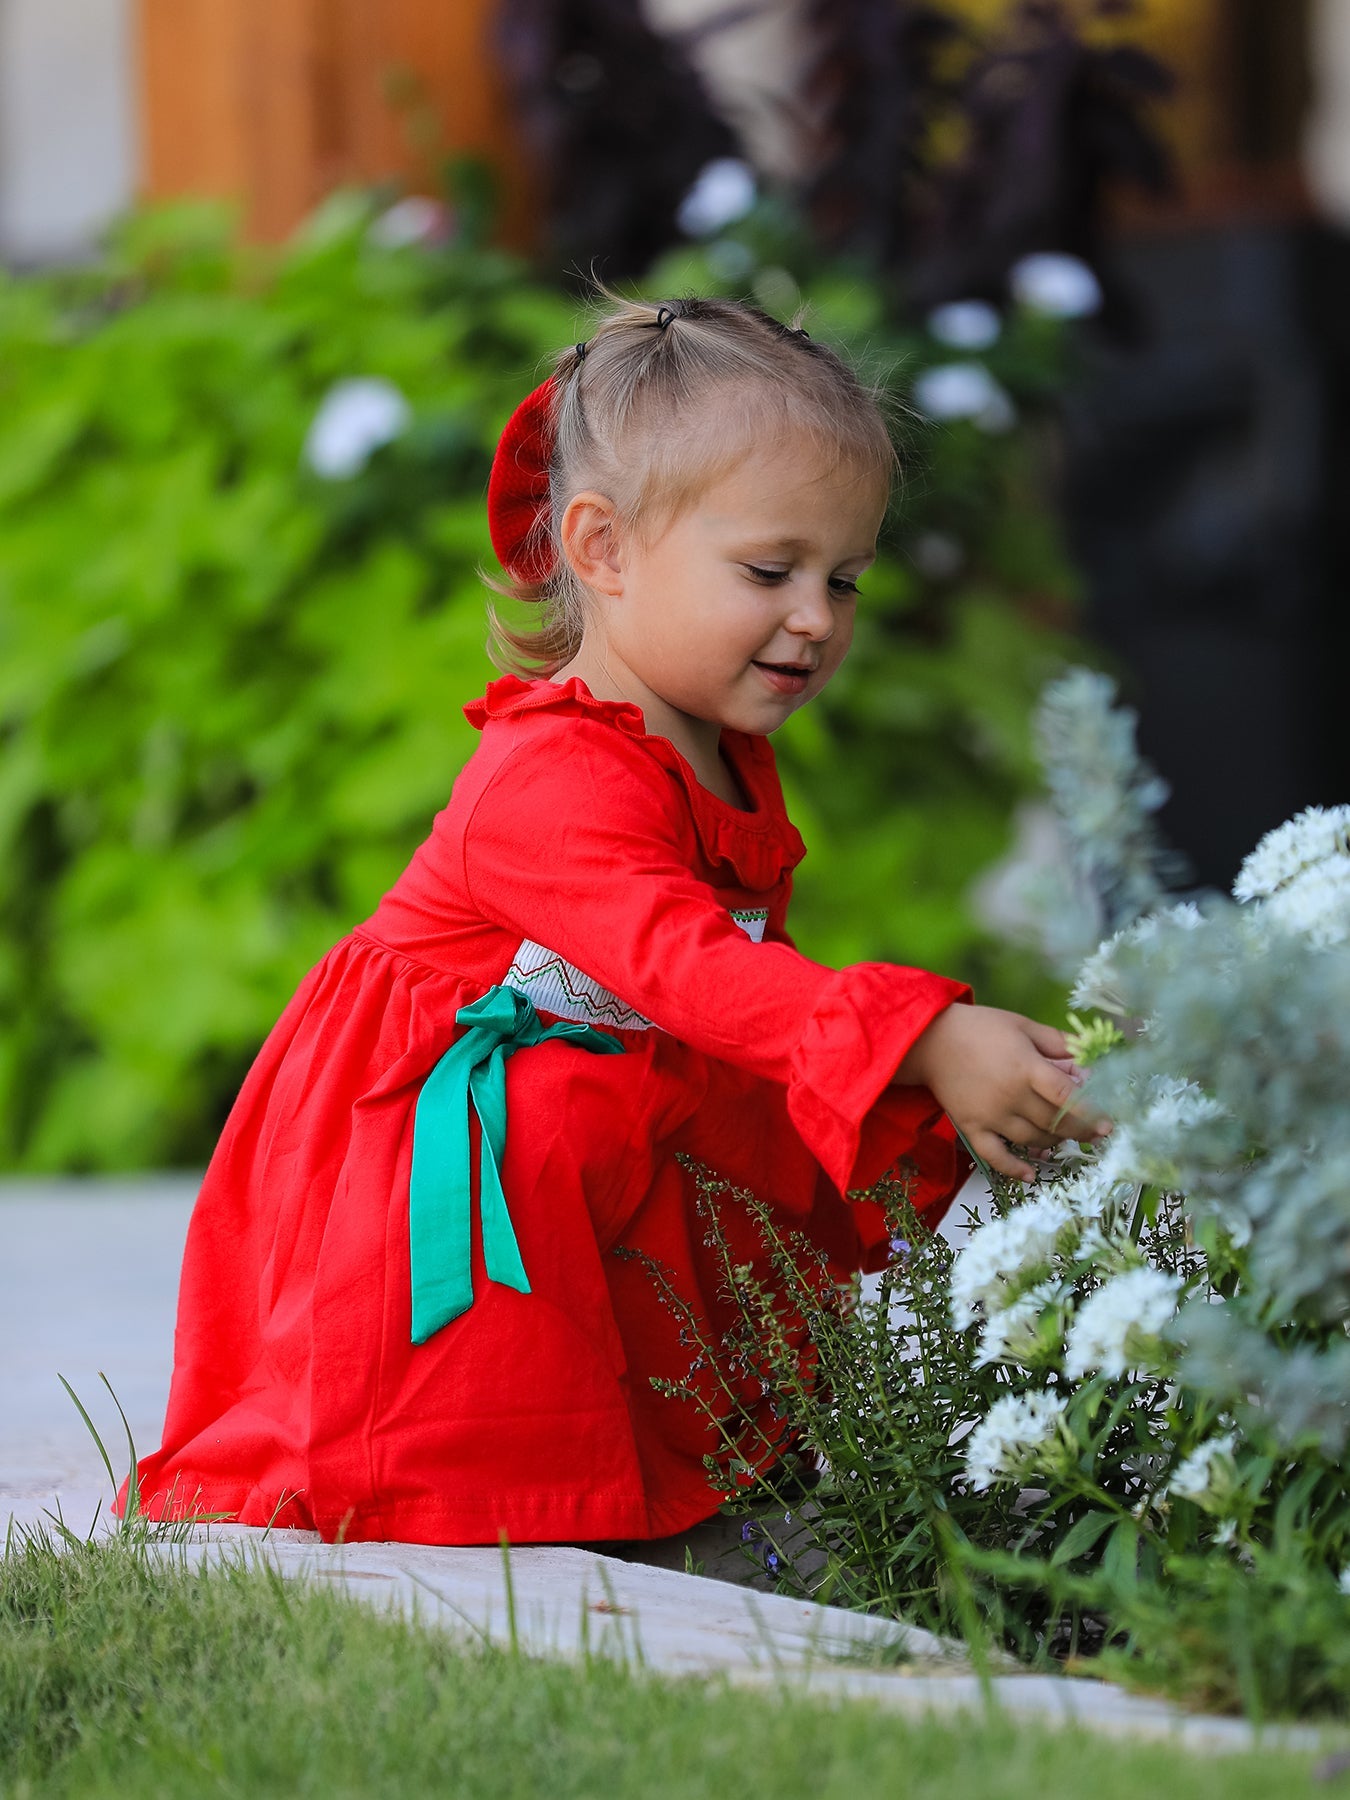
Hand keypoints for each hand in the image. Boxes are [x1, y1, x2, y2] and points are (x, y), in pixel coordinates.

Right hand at [895, 1005, 1108, 1182]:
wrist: (929, 1039)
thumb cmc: (979, 1027)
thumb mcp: (1022, 1025)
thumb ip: (1056, 1043)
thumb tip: (1087, 1061)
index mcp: (1026, 1067)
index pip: (1067, 1097)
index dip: (1091, 1113)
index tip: (1109, 1124)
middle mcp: (1010, 1096)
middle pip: (1055, 1123)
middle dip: (1080, 1131)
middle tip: (1096, 1134)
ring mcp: (990, 1115)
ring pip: (1032, 1140)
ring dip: (1054, 1143)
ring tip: (1065, 1139)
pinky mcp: (971, 1127)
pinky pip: (995, 1156)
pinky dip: (1014, 1169)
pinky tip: (1030, 1175)